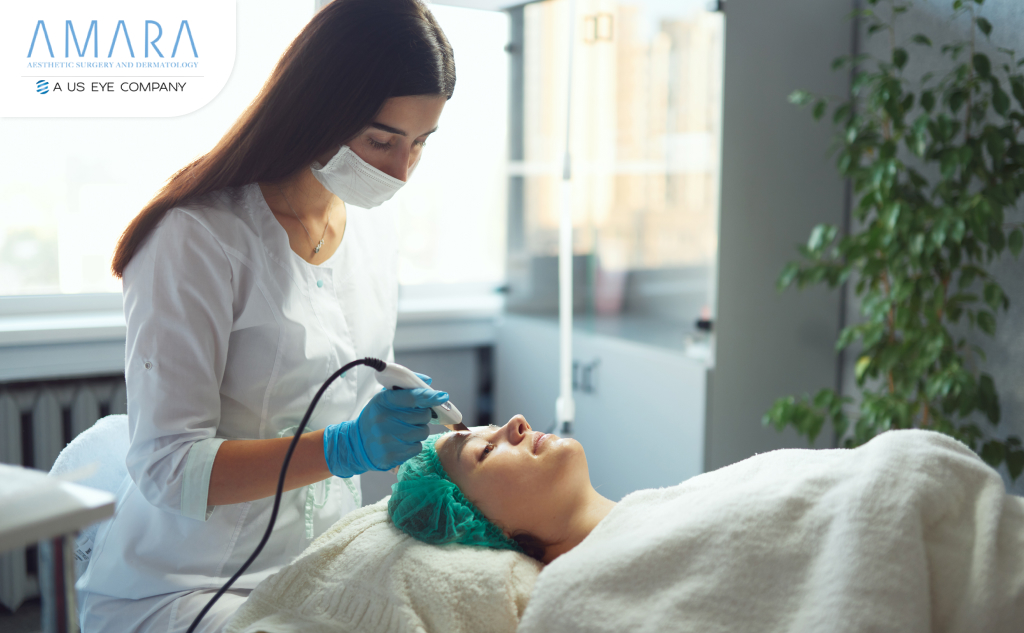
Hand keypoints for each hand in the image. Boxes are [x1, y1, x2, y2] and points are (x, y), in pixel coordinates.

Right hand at [322, 386, 448, 476]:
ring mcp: (389, 439)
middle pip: (423, 415)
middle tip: (413, 416)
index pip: (413, 397)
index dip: (430, 396)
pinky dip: (413, 444)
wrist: (356, 444)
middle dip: (423, 414)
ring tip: (404, 430)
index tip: (442, 396)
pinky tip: (401, 442)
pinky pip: (417, 447)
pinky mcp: (393, 455)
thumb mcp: (384, 398)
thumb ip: (406, 388)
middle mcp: (385, 420)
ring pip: (423, 432)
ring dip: (419, 430)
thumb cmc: (376, 417)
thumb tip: (428, 383)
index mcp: (383, 401)